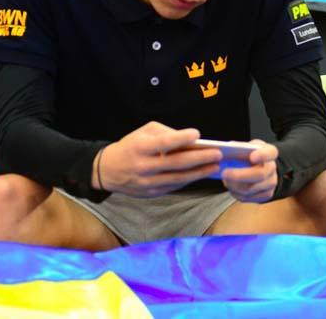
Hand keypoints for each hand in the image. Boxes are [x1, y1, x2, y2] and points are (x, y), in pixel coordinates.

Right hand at [97, 122, 221, 197]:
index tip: (198, 134)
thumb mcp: (143, 132)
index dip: (181, 139)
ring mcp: (147, 182)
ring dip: (199, 172)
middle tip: (218, 154)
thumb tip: (190, 140)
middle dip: (199, 158)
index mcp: (140, 148)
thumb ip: (166, 133)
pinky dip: (188, 180)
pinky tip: (200, 174)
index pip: (163, 143)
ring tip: (215, 166)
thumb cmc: (131, 146)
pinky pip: (174, 186)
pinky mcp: (150, 193)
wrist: (107, 170)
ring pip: (178, 178)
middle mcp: (143, 166)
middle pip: (176, 163)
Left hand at [220, 140, 278, 202]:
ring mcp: (271, 183)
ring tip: (225, 180)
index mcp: (270, 153)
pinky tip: (232, 186)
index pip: (270, 153)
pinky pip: (248, 197)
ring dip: (234, 185)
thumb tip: (228, 150)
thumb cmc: (252, 155)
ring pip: (251, 188)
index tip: (252, 157)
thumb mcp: (249, 146)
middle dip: (240, 175)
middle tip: (225, 173)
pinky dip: (236, 193)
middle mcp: (272, 168)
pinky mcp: (265, 195)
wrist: (262, 167)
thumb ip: (241, 147)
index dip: (262, 155)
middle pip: (260, 174)